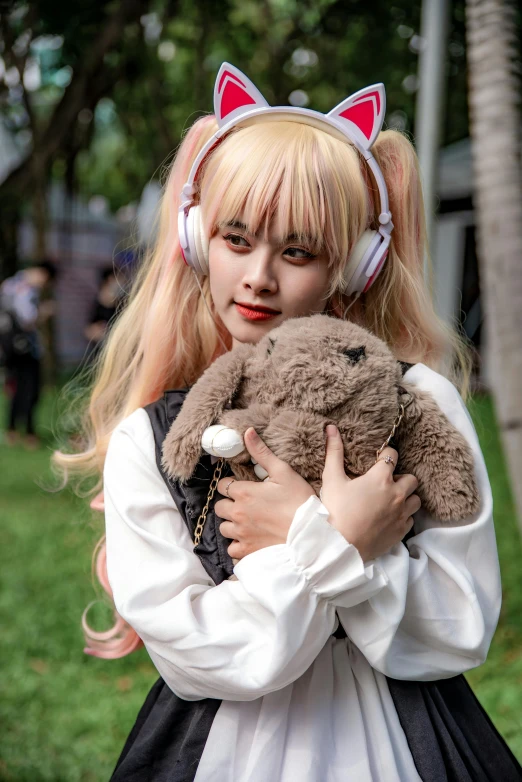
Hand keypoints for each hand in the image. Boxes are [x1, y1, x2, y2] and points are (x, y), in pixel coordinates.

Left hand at [215, 427, 315, 559]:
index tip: (243, 488)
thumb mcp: (284, 472)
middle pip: (220, 507)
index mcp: (244, 493)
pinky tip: (251, 540)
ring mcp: (241, 535)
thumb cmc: (300, 502)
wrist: (312, 535)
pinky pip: (232, 550)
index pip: (222, 485)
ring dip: (232, 525)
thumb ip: (262, 453)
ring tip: (249, 523)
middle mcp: (237, 514)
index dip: (231, 485)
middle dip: (229, 504)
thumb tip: (247, 431)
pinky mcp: (247, 552)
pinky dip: (238, 546)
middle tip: (247, 505)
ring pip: (224, 528)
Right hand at [320, 425, 420, 561]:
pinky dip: (403, 515)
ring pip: (415, 499)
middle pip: (411, 478)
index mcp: (381, 478)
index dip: (385, 455)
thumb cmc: (334, 510)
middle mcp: (397, 494)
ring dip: (406, 496)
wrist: (339, 546)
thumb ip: (334, 452)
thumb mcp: (332, 479)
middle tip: (385, 482)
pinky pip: (410, 519)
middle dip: (400, 477)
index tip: (378, 459)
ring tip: (390, 499)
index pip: (392, 455)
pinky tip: (389, 517)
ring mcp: (401, 514)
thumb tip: (331, 428)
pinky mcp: (401, 531)